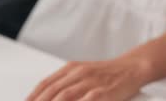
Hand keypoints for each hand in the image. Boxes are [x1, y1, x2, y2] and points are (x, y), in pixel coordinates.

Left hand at [27, 58, 151, 100]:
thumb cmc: (107, 74)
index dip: (33, 95)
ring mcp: (91, 83)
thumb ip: (66, 83)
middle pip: (53, 92)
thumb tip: (48, 95)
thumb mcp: (83, 73)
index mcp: (71, 68)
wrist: (132, 67)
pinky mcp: (104, 93)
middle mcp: (78, 74)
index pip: (46, 83)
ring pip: (65, 96)